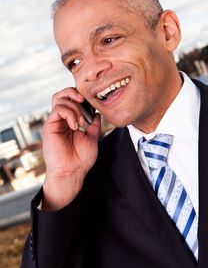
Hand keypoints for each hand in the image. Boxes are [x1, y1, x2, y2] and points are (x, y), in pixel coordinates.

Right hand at [42, 87, 100, 209]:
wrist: (72, 172)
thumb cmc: (81, 159)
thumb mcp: (92, 138)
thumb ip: (94, 125)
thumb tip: (97, 113)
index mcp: (70, 121)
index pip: (71, 100)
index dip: (81, 97)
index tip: (92, 105)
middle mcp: (61, 120)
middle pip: (62, 95)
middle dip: (75, 94)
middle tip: (84, 103)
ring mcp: (54, 122)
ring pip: (60, 99)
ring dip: (75, 108)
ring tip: (81, 123)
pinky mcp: (49, 126)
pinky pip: (58, 110)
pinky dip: (70, 114)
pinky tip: (75, 126)